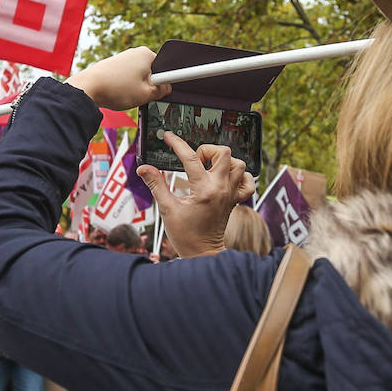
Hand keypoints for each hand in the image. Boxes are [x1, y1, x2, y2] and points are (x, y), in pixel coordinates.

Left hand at [65, 47, 170, 110]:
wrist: (87, 88)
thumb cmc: (116, 89)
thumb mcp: (147, 94)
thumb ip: (162, 90)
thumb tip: (167, 87)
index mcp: (147, 54)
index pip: (166, 70)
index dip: (164, 85)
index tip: (158, 94)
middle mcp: (136, 52)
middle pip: (152, 73)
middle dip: (149, 87)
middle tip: (141, 96)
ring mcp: (124, 58)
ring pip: (139, 77)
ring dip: (136, 88)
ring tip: (126, 95)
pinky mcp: (114, 65)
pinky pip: (127, 78)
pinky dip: (125, 87)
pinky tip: (118, 93)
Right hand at [137, 133, 255, 257]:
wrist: (202, 253)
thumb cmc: (185, 234)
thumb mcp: (167, 209)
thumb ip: (156, 184)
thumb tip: (143, 168)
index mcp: (203, 190)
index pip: (190, 158)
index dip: (177, 143)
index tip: (168, 137)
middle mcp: (221, 188)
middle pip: (224, 153)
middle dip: (207, 150)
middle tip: (194, 159)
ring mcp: (231, 193)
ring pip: (239, 163)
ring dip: (223, 160)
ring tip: (208, 167)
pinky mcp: (236, 200)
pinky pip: (248, 181)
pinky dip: (240, 175)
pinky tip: (226, 177)